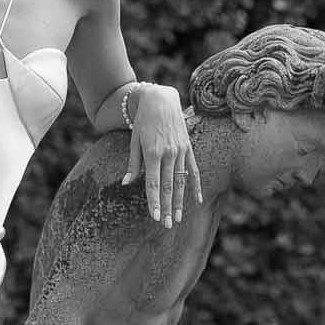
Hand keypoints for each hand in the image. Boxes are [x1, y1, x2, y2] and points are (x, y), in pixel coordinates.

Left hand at [121, 83, 202, 227]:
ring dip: (180, 202)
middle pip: (169, 187)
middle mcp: (168, 154)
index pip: (154, 184)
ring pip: (181, 181)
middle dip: (167, 208)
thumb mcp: (134, 141)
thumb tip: (126, 183)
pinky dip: (196, 186)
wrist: (160, 99)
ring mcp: (181, 151)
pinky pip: (193, 170)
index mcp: (153, 153)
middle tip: (166, 225)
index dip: (154, 202)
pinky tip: (198, 200)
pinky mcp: (188, 148)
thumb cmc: (143, 121)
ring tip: (178, 218)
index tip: (155, 217)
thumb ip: (133, 164)